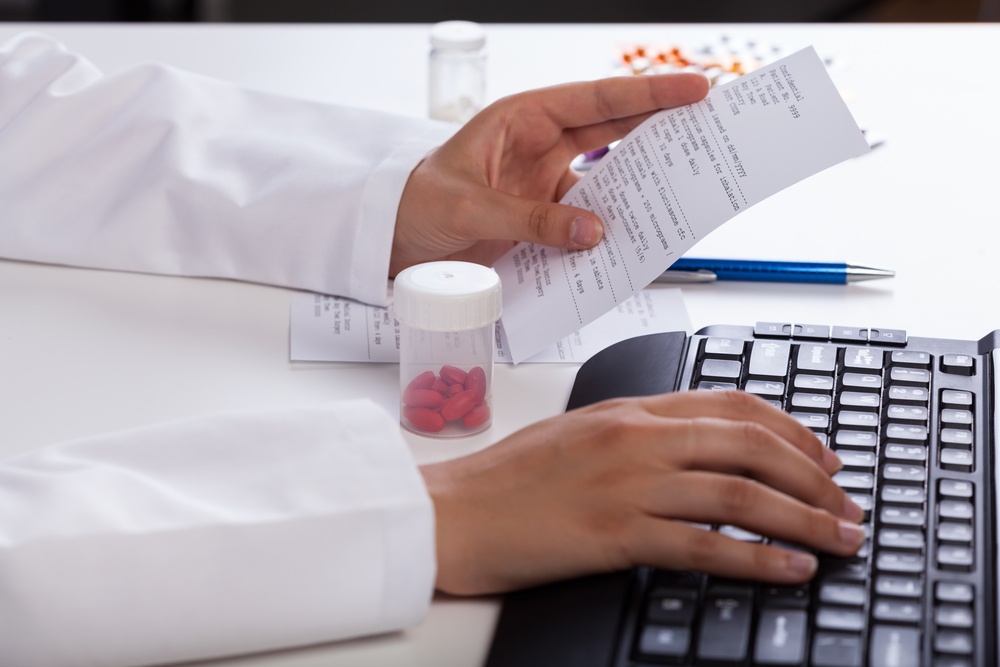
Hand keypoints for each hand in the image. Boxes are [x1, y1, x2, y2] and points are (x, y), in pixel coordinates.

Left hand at [391, 73, 709, 275]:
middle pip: (615, 129)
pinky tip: (634, 235)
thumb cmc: (415, 204)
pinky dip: (611, 229)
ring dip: (642, 185)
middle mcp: (541, 144)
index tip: (693, 89)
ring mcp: (547, 182)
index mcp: (522, 118)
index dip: (647, 94)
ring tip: (685, 186)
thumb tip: (590, 230)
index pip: (596, 100)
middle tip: (712, 125)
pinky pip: (588, 219)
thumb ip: (530, 219)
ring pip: (609, 177)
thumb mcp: (468, 208)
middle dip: (663, 125)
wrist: (396, 243)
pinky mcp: (546, 218)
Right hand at [420, 390, 864, 595]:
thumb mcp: (577, 433)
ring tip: (839, 539)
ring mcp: (627, 484)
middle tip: (846, 504)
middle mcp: (636, 438)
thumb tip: (693, 447)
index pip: (730, 405)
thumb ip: (637, 433)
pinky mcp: (613, 534)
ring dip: (803, 518)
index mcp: (629, 409)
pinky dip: (757, 558)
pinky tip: (790, 570)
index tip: (823, 456)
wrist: (452, 510)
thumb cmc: (506, 477)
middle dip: (813, 476)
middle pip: (750, 445)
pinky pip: (703, 545)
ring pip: (739, 493)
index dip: (791, 429)